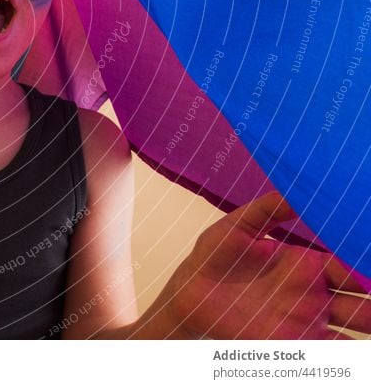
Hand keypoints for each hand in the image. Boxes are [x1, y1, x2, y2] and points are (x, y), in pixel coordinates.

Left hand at [161, 192, 370, 338]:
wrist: (189, 294)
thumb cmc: (213, 257)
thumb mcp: (239, 225)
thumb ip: (270, 208)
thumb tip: (299, 189)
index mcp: (307, 265)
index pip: (350, 267)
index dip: (365, 264)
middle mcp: (314, 294)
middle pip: (362, 302)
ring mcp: (306, 321)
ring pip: (354, 328)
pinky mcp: (292, 343)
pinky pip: (329, 352)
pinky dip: (348, 353)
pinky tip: (357, 349)